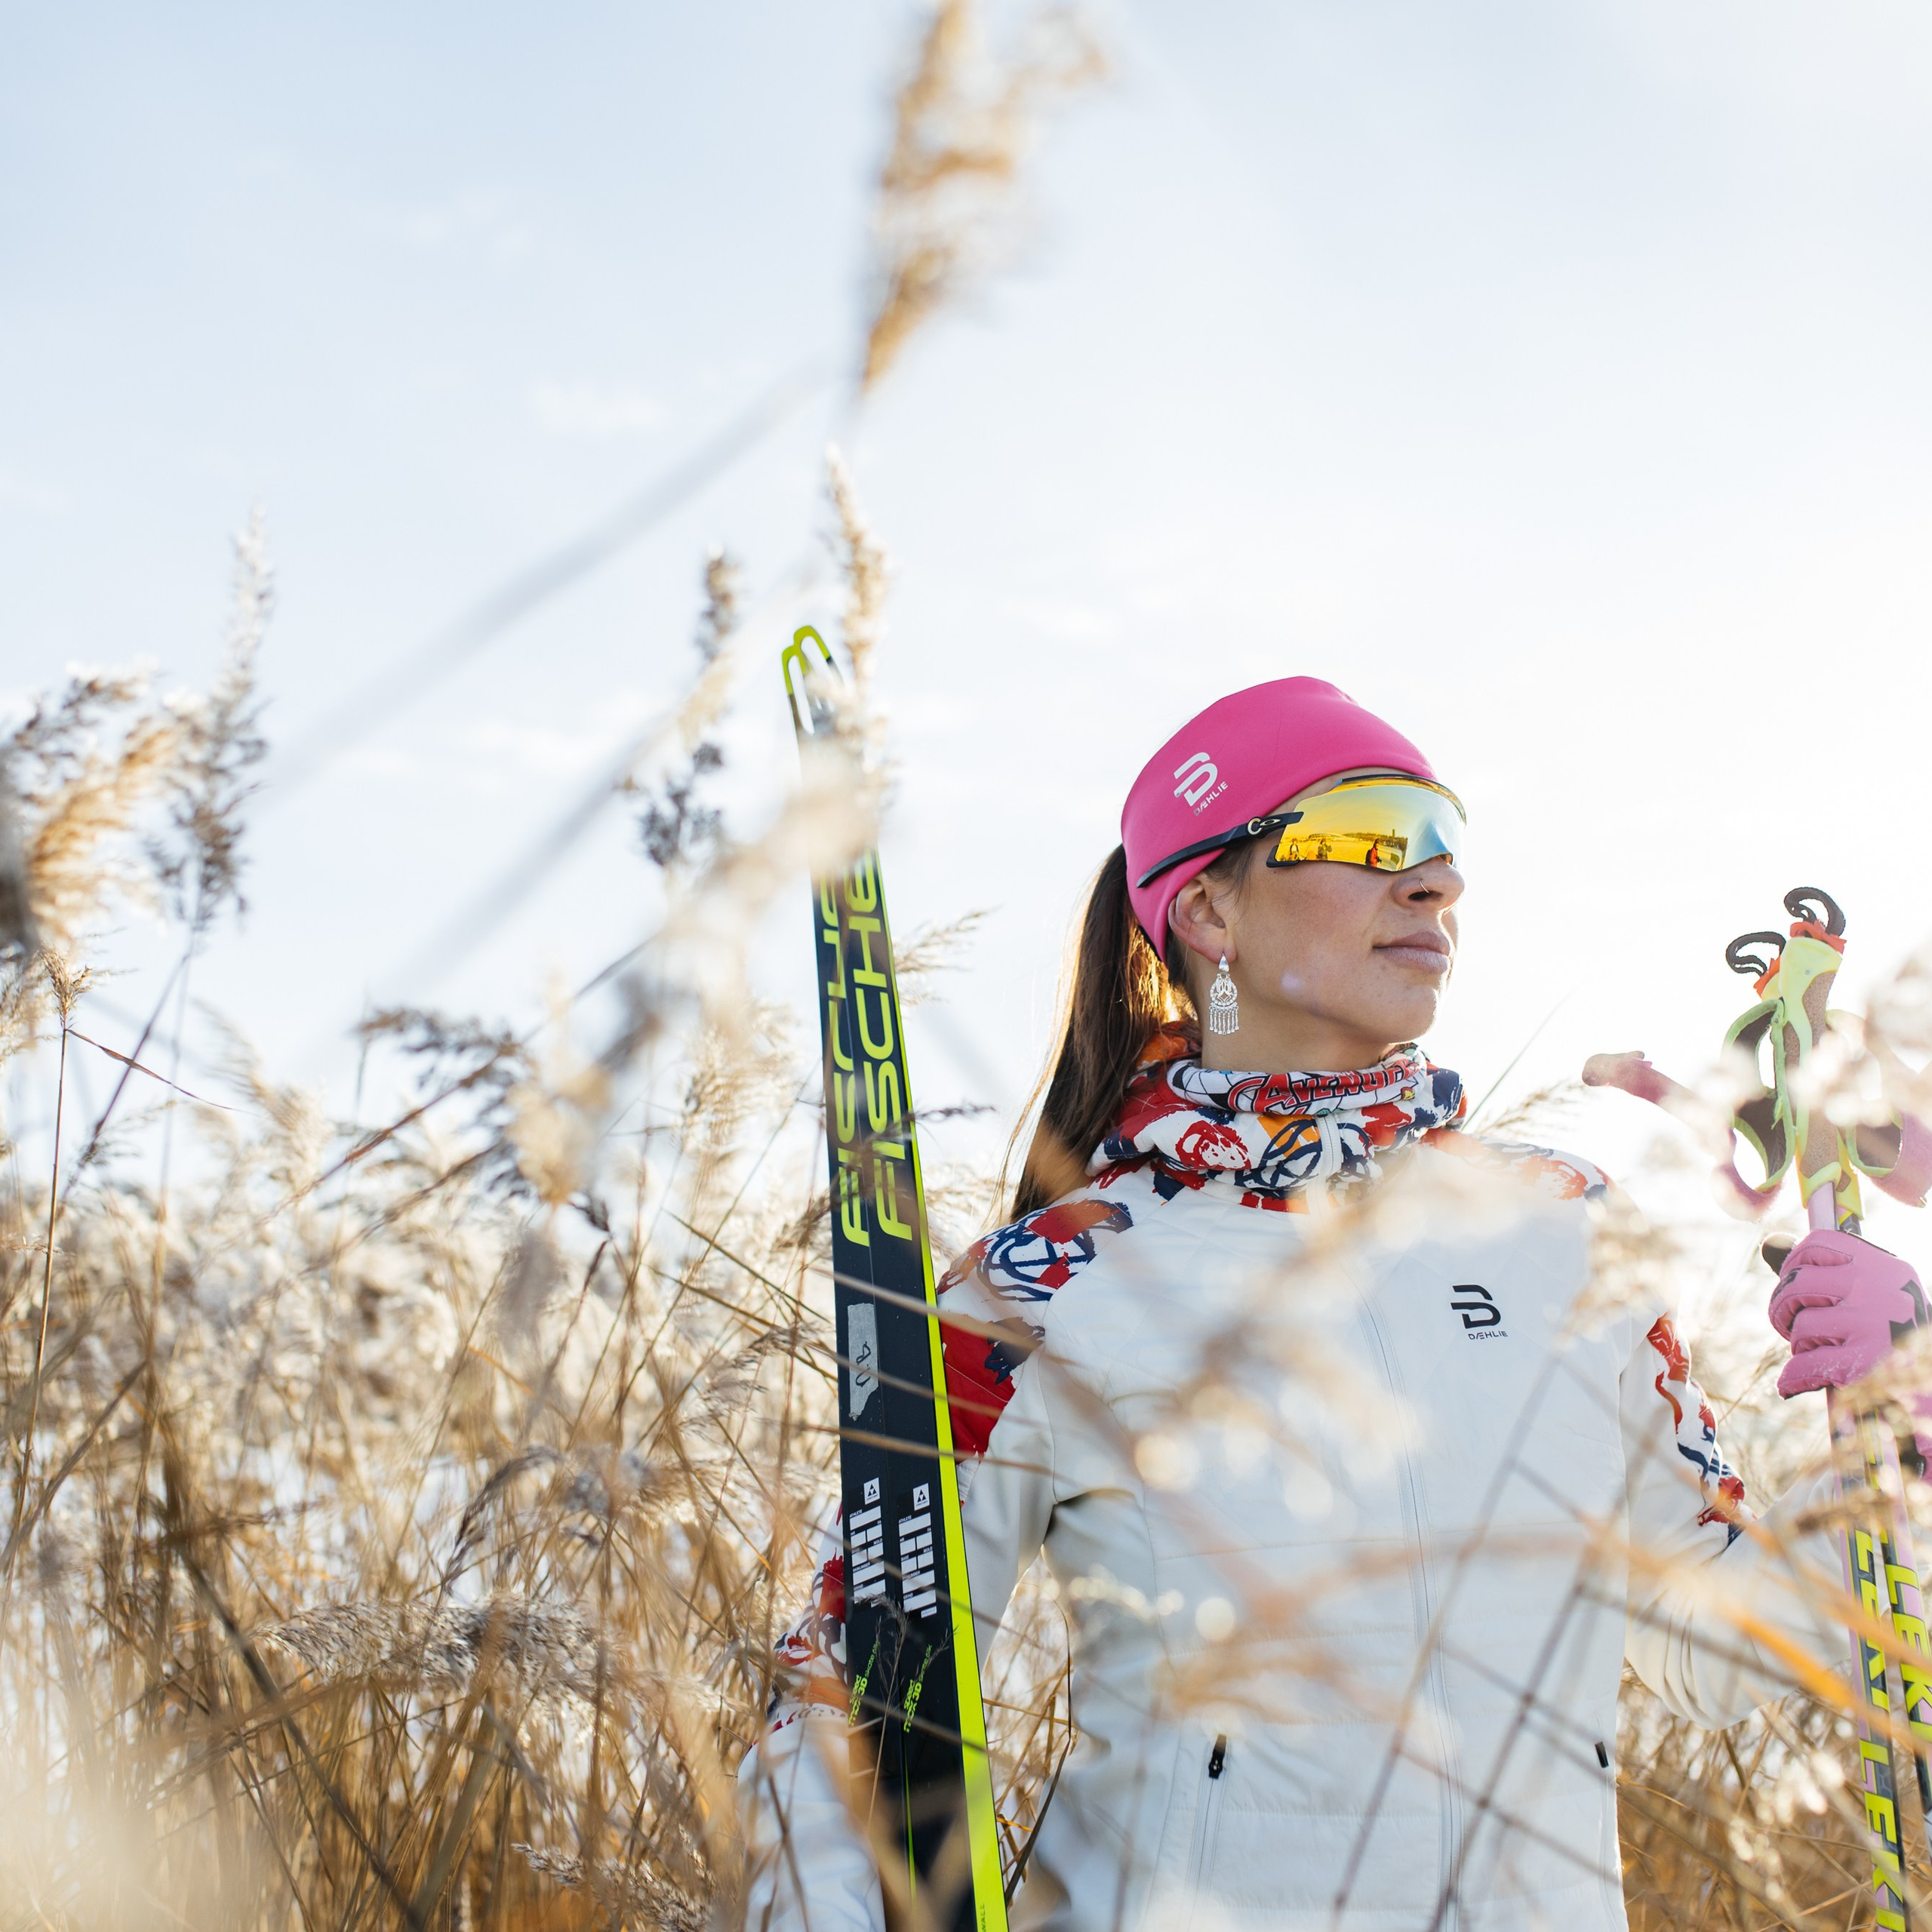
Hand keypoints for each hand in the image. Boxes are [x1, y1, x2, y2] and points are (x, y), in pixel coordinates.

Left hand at [1770, 1229, 1929, 1400]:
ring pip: (1801, 1324)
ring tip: (1816, 1350)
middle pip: (1797, 1284)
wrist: (1930, 1380)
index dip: (1794, 1264)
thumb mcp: (1870, 1291)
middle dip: (1784, 1308)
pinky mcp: (1866, 1361)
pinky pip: (1805, 1363)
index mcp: (1881, 1265)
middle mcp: (1876, 1287)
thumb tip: (1767, 1243)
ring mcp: (1872, 1322)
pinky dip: (1795, 1376)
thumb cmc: (1893, 1332)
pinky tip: (1795, 1382)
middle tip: (1791, 1325)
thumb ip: (1819, 1269)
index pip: (1816, 1244)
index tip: (1794, 1284)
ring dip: (1798, 1342)